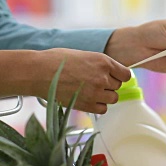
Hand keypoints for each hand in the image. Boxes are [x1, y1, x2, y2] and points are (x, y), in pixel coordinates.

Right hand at [0, 49, 130, 113]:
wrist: (39, 72)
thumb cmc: (57, 60)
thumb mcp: (84, 55)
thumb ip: (100, 65)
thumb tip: (110, 73)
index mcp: (103, 61)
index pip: (125, 74)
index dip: (119, 76)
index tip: (113, 77)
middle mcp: (103, 77)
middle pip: (118, 86)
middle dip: (109, 85)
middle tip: (94, 83)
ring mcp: (96, 92)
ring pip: (112, 99)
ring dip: (104, 96)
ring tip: (89, 91)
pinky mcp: (87, 105)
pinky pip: (102, 109)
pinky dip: (97, 106)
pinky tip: (86, 99)